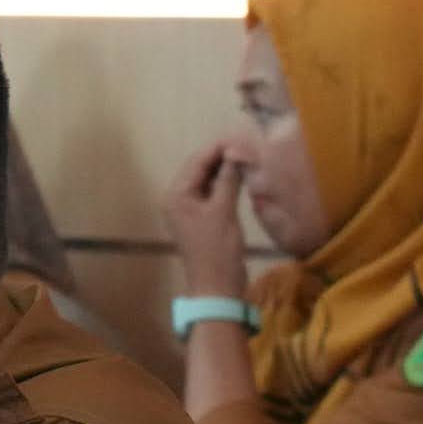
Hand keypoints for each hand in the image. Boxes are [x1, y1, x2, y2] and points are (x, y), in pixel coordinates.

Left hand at [163, 141, 249, 295]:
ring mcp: (188, 209)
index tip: (240, 136)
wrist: (217, 286)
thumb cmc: (217, 249)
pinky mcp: (201, 218)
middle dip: (221, 156)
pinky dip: (224, 184)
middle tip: (245, 146)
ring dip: (223, 169)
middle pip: (199, 168)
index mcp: (177, 195)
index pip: (197, 161)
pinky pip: (211, 193)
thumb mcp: (223, 211)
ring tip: (245, 157)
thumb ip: (228, 179)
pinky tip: (240, 177)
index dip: (218, 148)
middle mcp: (177, 198)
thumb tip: (234, 154)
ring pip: (206, 180)